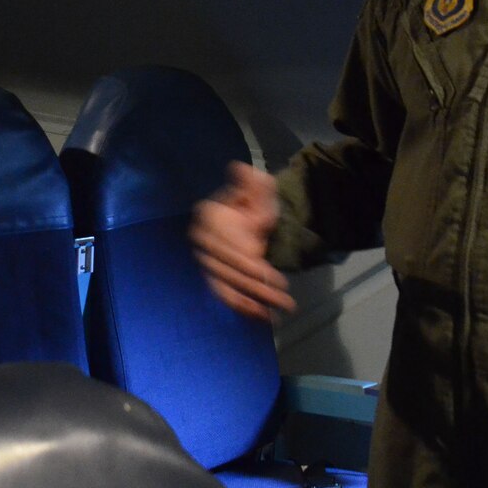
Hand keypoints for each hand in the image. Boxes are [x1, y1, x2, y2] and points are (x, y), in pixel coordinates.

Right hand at [188, 162, 293, 322]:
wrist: (249, 219)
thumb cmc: (253, 204)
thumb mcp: (258, 190)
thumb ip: (254, 183)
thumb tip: (243, 170)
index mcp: (208, 217)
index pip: (226, 248)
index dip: (248, 264)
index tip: (271, 274)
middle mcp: (201, 241)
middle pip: (229, 270)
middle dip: (259, 287)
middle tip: (286, 298)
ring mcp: (206, 261)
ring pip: (229, 286)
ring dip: (255, 301)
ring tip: (282, 310)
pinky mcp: (213, 277)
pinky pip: (226, 296)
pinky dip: (245, 308)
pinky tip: (265, 317)